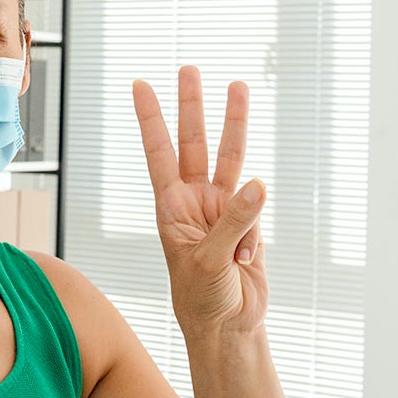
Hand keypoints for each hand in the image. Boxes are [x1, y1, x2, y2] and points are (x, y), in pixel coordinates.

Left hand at [132, 67, 268, 336]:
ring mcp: (222, 210)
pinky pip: (257, 210)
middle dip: (192, 106)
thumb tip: (258, 184)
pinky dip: (255, 231)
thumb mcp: (210, 260)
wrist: (227, 328)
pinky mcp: (247, 224)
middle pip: (193, 143)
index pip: (157, 152)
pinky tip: (245, 261)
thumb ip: (234, 221)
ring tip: (239, 86)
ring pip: (231, 159)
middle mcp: (194, 201)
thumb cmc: (202, 298)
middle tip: (189, 68)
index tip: (140, 84)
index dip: (150, 119)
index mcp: (171, 206)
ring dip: (235, 124)